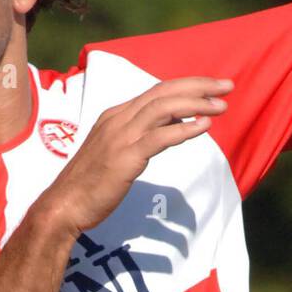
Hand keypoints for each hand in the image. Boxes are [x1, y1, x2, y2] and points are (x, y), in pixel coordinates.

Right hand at [36, 76, 232, 239]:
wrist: (64, 206)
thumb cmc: (89, 184)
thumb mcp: (116, 152)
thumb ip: (141, 137)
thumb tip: (171, 127)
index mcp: (115, 115)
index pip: (156, 91)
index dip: (187, 85)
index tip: (212, 87)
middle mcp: (118, 119)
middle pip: (164, 92)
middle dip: (198, 86)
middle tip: (227, 86)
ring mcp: (120, 137)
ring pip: (163, 108)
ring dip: (196, 104)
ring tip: (221, 106)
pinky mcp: (124, 157)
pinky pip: (159, 137)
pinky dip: (184, 129)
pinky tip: (204, 126)